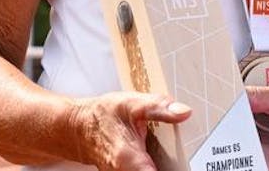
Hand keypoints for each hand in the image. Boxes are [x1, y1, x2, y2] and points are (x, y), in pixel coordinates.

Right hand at [68, 92, 191, 170]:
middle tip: (186, 159)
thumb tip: (184, 112)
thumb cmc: (102, 116)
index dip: (175, 170)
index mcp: (130, 160)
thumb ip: (159, 108)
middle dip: (172, 167)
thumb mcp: (132, 105)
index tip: (189, 164)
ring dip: (165, 166)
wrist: (79, 127)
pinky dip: (154, 165)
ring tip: (177, 159)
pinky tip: (161, 158)